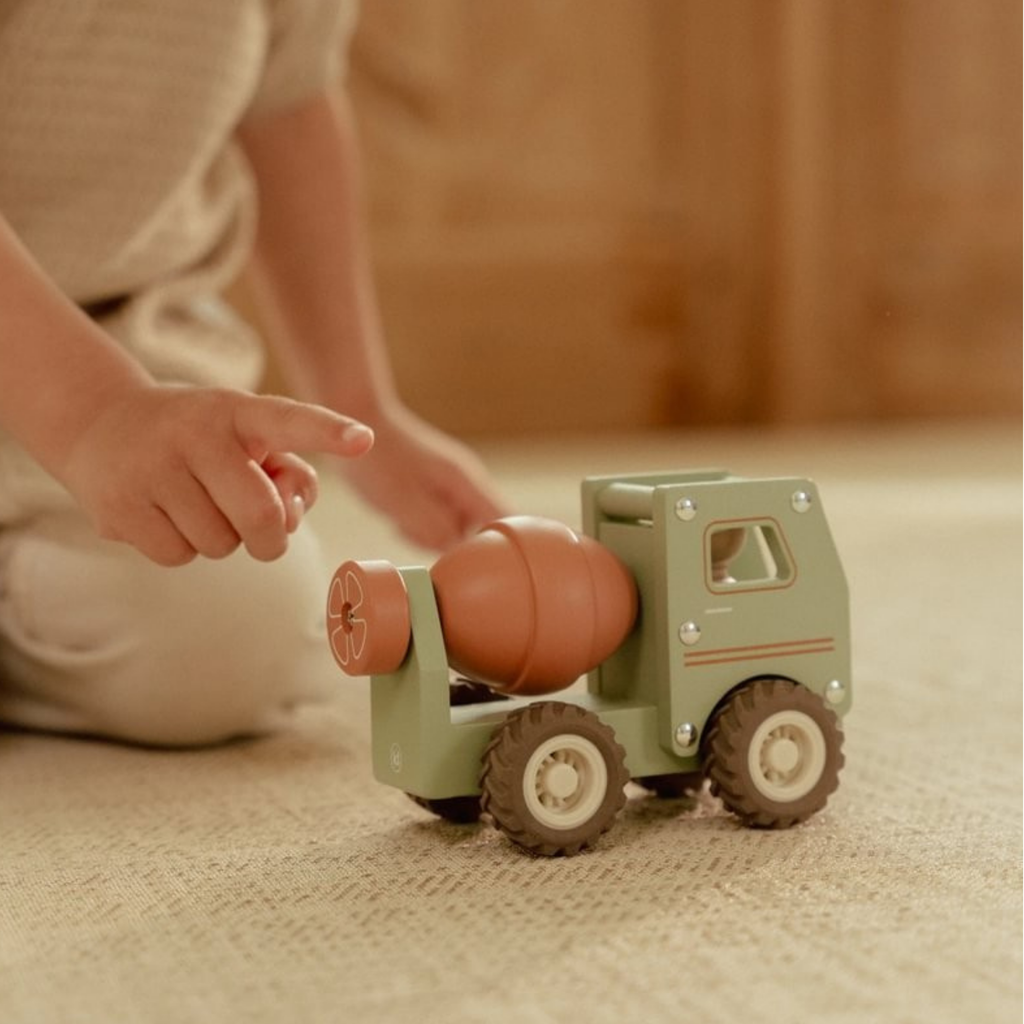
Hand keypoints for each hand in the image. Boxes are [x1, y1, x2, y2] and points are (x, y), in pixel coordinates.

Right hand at [59, 385, 373, 565]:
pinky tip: (163, 515)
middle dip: (270, 538)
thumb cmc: (198, 440)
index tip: (364, 439)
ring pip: (219, 544)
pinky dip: (182, 547)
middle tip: (259, 530)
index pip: (288, 420)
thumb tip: (289, 518)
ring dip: (220, 538)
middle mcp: (194, 433)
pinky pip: (179, 556)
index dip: (328, 431)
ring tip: (195, 503)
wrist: (100, 425)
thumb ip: (288, 473)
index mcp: (236, 411)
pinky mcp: (119, 507)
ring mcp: (151, 469)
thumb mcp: (246, 436)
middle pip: (260, 517)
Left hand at [340, 406, 505, 549]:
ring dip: (430, 534)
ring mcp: (449, 485)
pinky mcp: (433, 489)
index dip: (501, 545)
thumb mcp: (402, 501)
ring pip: (454, 527)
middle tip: (415, 531)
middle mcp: (464, 482)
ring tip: (402, 520)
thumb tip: (456, 551)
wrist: (355, 418)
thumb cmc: (377, 459)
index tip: (475, 562)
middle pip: (479, 529)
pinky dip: (419, 526)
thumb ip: (434, 529)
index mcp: (465, 481)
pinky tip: (398, 516)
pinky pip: (437, 519)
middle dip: (451, 543)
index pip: (505, 519)